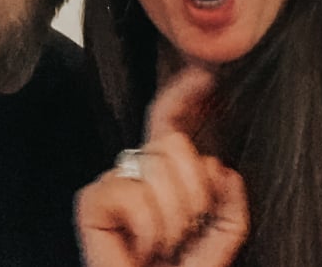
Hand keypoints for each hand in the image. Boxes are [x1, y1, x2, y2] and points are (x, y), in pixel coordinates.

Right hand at [74, 67, 248, 265]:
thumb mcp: (219, 243)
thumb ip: (229, 207)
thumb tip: (222, 168)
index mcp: (168, 177)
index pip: (171, 122)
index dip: (185, 94)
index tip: (206, 74)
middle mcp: (138, 172)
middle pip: (173, 142)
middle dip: (194, 191)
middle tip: (184, 234)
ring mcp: (113, 184)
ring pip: (157, 165)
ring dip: (174, 218)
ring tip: (163, 248)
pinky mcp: (92, 201)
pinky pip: (130, 189)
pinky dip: (147, 224)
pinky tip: (140, 248)